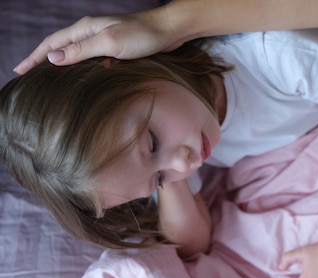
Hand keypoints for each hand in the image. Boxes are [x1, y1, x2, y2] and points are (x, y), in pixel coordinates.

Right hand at [14, 9, 179, 73]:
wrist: (170, 31)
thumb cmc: (143, 36)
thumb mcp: (109, 43)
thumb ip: (82, 51)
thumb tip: (52, 58)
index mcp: (85, 28)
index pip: (51, 43)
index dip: (34, 57)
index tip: (19, 71)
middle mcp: (91, 32)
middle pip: (60, 48)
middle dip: (43, 61)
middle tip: (29, 77)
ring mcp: (103, 40)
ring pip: (76, 55)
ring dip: (63, 66)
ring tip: (51, 81)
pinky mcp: (116, 48)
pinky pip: (92, 60)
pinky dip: (83, 69)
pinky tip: (82, 79)